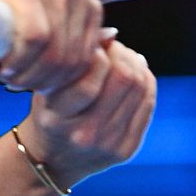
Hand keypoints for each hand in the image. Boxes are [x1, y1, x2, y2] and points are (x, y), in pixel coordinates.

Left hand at [0, 0, 104, 93]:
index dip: (19, 64)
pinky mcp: (95, 9)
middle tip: (16, 81)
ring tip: (31, 78)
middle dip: (33, 79)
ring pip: (73, 61)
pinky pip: (87, 57)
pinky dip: (68, 74)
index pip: (34, 37)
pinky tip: (50, 72)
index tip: (5, 71)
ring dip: (50, 81)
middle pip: (55, 55)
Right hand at [14, 38, 155, 189]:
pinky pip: (147, 104)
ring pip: (140, 88)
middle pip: (123, 80)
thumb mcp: (47, 87)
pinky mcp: (126, 150)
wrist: (53, 161)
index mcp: (58, 118)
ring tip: (125, 57)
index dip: (100, 53)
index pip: (90, 80)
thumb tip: (111, 35)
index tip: (95, 45)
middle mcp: (84, 135)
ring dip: (136, 64)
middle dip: (122, 54)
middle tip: (114, 47)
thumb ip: (73, 61)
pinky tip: (137, 73)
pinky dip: (146, 82)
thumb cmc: (49, 112)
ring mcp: (109, 145)